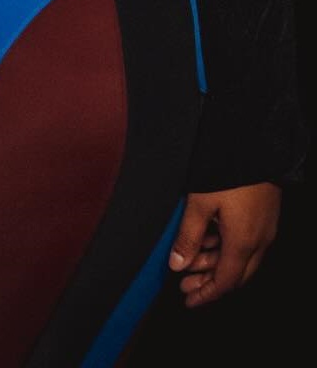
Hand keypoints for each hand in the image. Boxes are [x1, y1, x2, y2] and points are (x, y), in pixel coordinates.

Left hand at [168, 182, 280, 307]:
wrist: (255, 142)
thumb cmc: (225, 170)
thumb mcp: (199, 203)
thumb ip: (188, 236)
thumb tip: (177, 265)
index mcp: (244, 242)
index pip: (226, 281)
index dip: (207, 294)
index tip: (188, 301)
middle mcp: (259, 241)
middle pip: (235, 274)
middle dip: (209, 282)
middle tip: (184, 285)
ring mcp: (264, 228)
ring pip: (240, 258)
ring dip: (215, 264)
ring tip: (188, 263)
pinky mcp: (264, 215)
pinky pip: (245, 243)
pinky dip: (225, 248)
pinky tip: (206, 240)